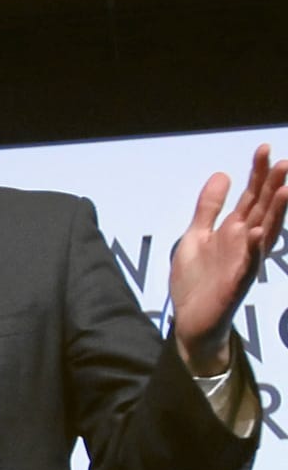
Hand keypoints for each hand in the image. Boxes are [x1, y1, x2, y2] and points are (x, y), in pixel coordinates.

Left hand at [169, 144, 287, 375]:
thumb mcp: (196, 235)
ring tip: (285, 190)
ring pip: (264, 235)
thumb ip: (208, 207)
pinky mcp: (235, 285)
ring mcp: (243, 263)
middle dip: (273, 187)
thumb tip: (222, 173)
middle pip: (262, 210)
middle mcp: (244, 244)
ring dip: (275, 214)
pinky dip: (253, 250)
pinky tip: (256, 234)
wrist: (190, 320)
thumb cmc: (198, 279)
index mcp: (234, 231)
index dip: (258, 174)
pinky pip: (247, 266)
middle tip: (284, 162)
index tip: (264, 148)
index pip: (251, 197)